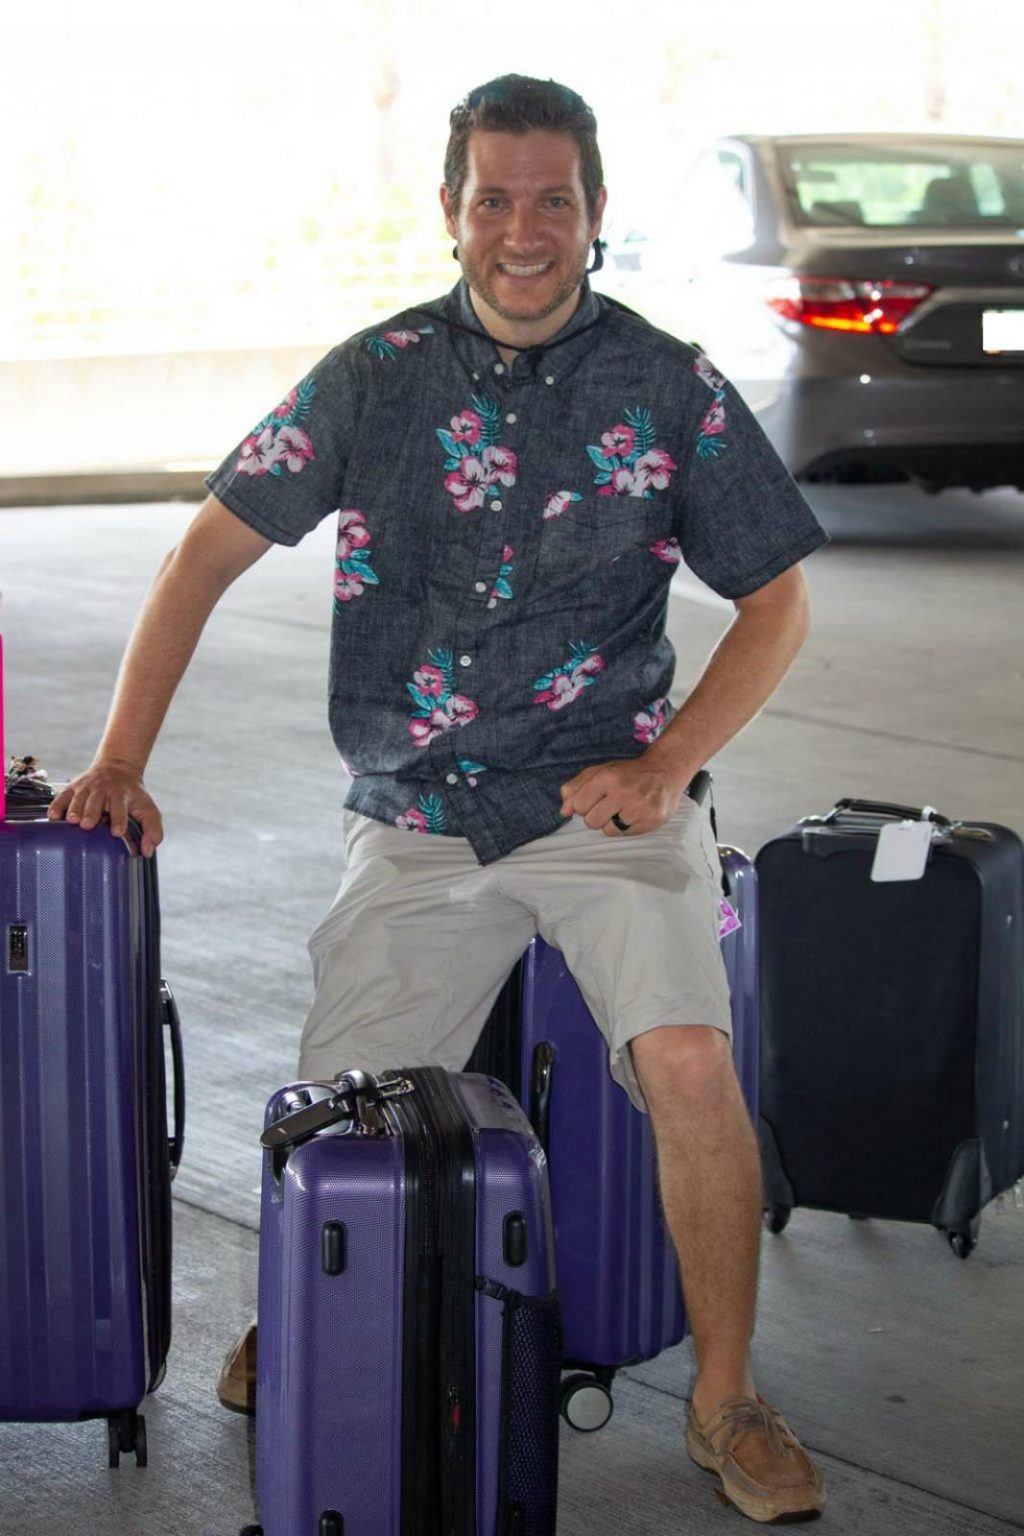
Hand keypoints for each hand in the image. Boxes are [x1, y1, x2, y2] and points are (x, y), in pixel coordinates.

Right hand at [48, 762, 163, 856]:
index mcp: (123, 795)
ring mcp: (87, 787)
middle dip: (92, 813)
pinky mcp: (73, 787)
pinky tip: (53, 815)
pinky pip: (63, 795)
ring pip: (79, 798)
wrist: (118, 768)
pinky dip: (57, 805)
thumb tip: (147, 852)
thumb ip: (153, 831)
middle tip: (87, 825)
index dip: (119, 819)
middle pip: (96, 801)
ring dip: (74, 809)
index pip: (121, 807)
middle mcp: (104, 789)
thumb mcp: (149, 810)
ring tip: (71, 821)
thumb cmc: (133, 795)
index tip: (117, 832)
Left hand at [559, 757, 687, 836]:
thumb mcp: (601, 771)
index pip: (579, 805)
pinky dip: (624, 827)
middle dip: (595, 815)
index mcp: (608, 777)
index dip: (583, 805)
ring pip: (607, 830)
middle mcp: (623, 792)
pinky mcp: (650, 821)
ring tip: (621, 810)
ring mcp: (638, 808)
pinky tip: (632, 814)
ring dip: (610, 822)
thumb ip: (577, 787)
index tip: (594, 799)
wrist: (665, 771)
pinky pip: (624, 834)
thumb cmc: (628, 772)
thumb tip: (564, 811)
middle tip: (608, 805)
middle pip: (591, 821)